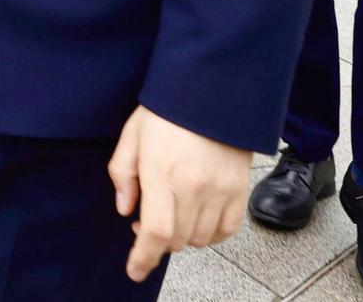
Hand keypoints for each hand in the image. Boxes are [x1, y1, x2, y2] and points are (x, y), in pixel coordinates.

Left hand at [109, 106, 250, 282]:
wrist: (211, 92)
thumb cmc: (166, 111)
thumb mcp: (131, 136)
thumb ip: (123, 174)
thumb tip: (125, 210)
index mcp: (161, 174)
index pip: (153, 232)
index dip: (142, 257)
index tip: (134, 271)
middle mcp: (193, 188)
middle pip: (176, 240)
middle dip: (156, 241)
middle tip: (144, 222)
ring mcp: (219, 192)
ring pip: (200, 240)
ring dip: (182, 238)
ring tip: (171, 215)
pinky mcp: (238, 191)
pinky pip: (226, 231)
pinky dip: (210, 235)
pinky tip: (196, 220)